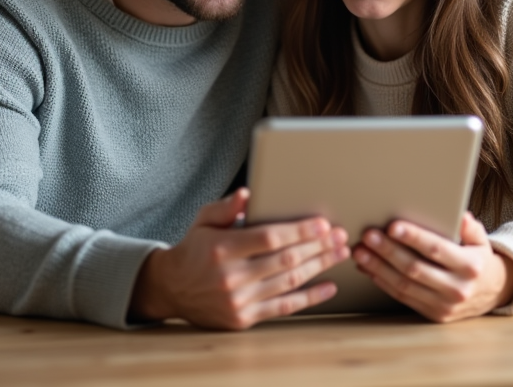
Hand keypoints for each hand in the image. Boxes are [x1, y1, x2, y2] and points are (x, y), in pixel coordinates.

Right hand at [129, 188, 349, 329]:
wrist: (171, 289)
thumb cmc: (194, 248)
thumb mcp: (203, 221)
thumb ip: (226, 207)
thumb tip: (248, 193)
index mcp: (223, 248)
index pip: (269, 238)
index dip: (299, 231)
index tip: (323, 224)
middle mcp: (231, 276)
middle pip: (286, 260)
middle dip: (318, 247)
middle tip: (341, 236)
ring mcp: (239, 300)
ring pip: (289, 282)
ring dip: (320, 267)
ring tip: (340, 254)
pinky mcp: (244, 319)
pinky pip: (284, 308)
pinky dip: (310, 298)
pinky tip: (329, 286)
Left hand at [353, 213, 512, 322]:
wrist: (493, 293)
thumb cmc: (479, 259)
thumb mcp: (481, 240)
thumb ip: (469, 227)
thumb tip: (459, 215)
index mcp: (470, 266)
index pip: (437, 249)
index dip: (414, 238)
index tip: (393, 226)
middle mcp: (457, 288)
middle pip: (415, 268)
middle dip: (388, 251)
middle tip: (368, 236)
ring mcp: (444, 305)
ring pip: (405, 285)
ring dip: (378, 268)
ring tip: (360, 252)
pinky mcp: (433, 315)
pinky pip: (403, 297)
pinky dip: (383, 282)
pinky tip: (369, 269)